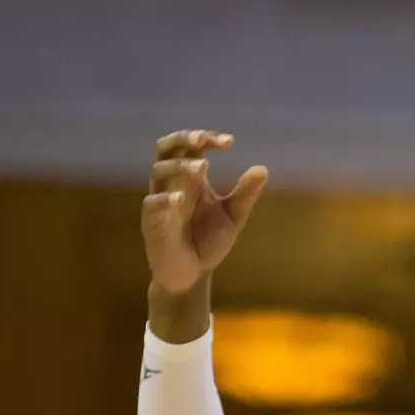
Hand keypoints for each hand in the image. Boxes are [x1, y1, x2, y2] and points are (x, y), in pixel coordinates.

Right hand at [142, 129, 267, 295]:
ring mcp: (161, 202)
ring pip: (158, 172)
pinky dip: (165, 199)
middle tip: (202, 139)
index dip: (208, 139)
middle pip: (166, 149)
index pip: (192, 147)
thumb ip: (245, 194)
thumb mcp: (233, 216)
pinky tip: (180, 199)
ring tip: (203, 166)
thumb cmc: (208, 242)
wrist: (193, 276)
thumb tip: (262, 168)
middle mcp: (172, 184)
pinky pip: (152, 205)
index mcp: (191, 179)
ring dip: (179, 166)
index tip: (230, 141)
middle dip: (182, 139)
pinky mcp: (152, 224)